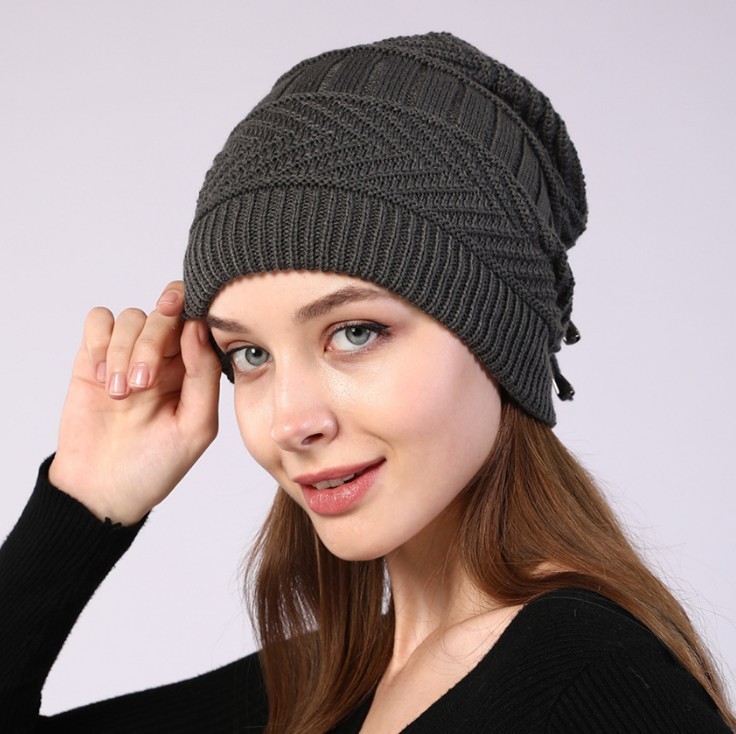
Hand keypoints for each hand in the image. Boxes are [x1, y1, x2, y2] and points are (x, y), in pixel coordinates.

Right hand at [49, 282, 221, 524]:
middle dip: (151, 343)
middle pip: (163, 314)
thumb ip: (203, 375)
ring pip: (131, 316)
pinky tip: (100, 377)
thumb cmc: (156, 465)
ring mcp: (127, 355)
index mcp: (193, 370)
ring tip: (120, 394)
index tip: (181, 315)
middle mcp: (164, 357)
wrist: (102, 489)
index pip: (197, 321)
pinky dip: (99, 342)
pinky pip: (98, 321)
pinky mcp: (92, 358)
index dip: (191, 309)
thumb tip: (196, 326)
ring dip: (124, 352)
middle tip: (143, 385)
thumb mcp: (196, 427)